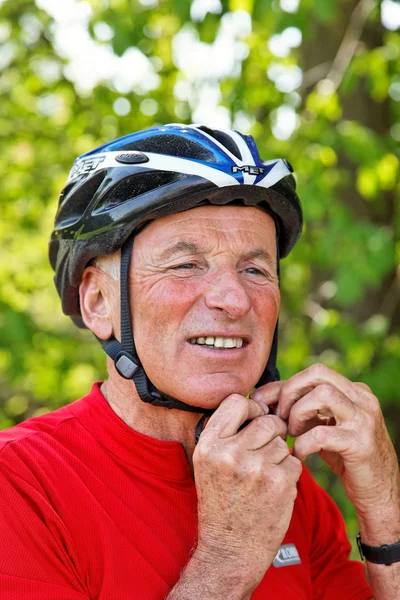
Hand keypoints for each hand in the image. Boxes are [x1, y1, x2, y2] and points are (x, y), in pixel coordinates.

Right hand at [193, 394, 301, 586]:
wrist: (230, 551)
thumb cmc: (221, 503)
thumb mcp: (206, 464)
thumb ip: (225, 434)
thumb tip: (255, 404)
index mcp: (209, 445)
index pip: (236, 402)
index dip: (251, 410)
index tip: (253, 423)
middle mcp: (230, 453)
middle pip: (267, 421)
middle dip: (271, 434)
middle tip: (264, 453)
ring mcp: (256, 468)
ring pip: (282, 442)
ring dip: (279, 455)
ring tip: (264, 476)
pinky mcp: (280, 482)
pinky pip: (295, 461)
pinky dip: (289, 473)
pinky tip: (274, 489)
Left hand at [250, 364, 399, 516]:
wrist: (379, 493)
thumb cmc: (345, 457)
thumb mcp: (322, 426)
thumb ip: (300, 409)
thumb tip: (262, 397)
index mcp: (353, 391)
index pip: (314, 373)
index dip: (284, 385)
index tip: (263, 402)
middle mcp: (362, 399)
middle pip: (318, 374)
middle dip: (290, 393)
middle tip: (280, 417)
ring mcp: (364, 420)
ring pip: (322, 395)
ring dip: (297, 413)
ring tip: (293, 433)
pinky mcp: (361, 444)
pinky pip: (322, 434)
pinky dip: (303, 443)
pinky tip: (299, 455)